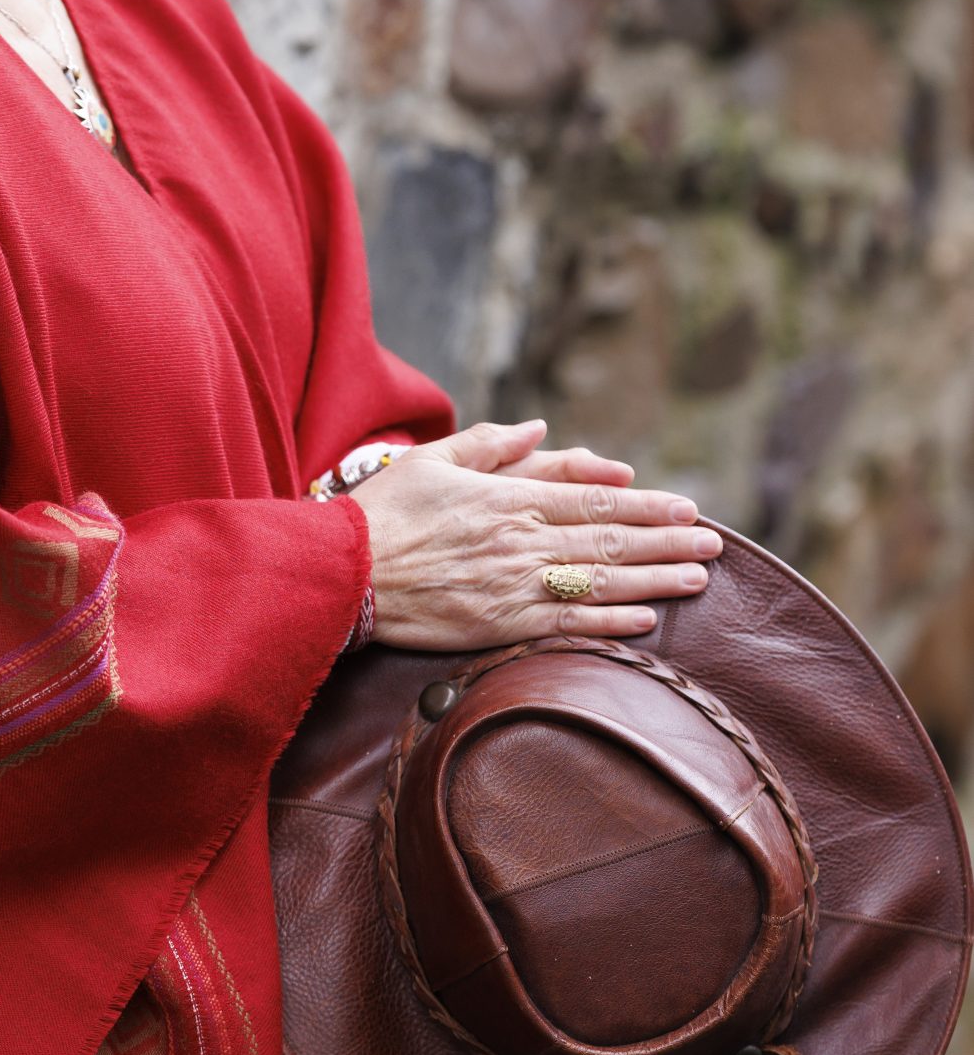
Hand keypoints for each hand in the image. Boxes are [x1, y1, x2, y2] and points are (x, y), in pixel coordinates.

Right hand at [351, 419, 722, 649]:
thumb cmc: (382, 514)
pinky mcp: (500, 625)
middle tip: (713, 544)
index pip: (595, 501)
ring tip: (698, 579)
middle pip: (610, 542)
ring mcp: (514, 586)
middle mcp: (520, 541)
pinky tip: (645, 619)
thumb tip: (540, 428)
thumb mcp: (432, 460)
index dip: (647, 506)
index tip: (687, 507)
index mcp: (509, 499)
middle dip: (668, 542)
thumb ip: (490, 444)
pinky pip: (568, 623)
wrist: (341, 574)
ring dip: (655, 580)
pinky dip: (610, 621)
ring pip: (600, 582)